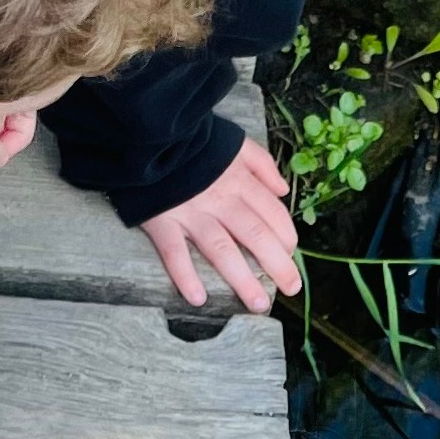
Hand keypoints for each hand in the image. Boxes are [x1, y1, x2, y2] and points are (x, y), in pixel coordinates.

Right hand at [139, 138, 298, 312]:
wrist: (148, 134)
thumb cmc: (194, 142)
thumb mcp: (235, 142)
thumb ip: (262, 164)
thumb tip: (283, 190)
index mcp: (239, 180)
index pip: (272, 213)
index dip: (286, 236)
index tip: (290, 255)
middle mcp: (219, 199)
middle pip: (255, 235)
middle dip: (277, 265)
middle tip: (291, 288)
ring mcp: (190, 212)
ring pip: (222, 250)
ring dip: (242, 280)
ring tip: (258, 304)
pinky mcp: (161, 220)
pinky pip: (174, 252)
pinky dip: (185, 276)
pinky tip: (198, 298)